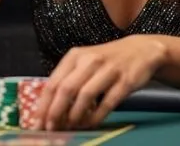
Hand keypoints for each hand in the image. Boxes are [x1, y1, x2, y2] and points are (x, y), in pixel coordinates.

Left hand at [33, 35, 167, 130]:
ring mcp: (109, 70)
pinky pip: (107, 102)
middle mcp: (90, 60)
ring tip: (71, 126)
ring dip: (75, 116)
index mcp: (76, 56)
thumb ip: (68, 80)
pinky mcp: (125, 81)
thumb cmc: (107, 60)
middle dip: (56, 112)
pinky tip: (90, 123)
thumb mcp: (85, 62)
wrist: (141, 50)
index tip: (37, 123)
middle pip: (67, 89)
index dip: (44, 105)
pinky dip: (96, 116)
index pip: (54, 82)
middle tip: (51, 129)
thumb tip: (48, 109)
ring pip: (85, 95)